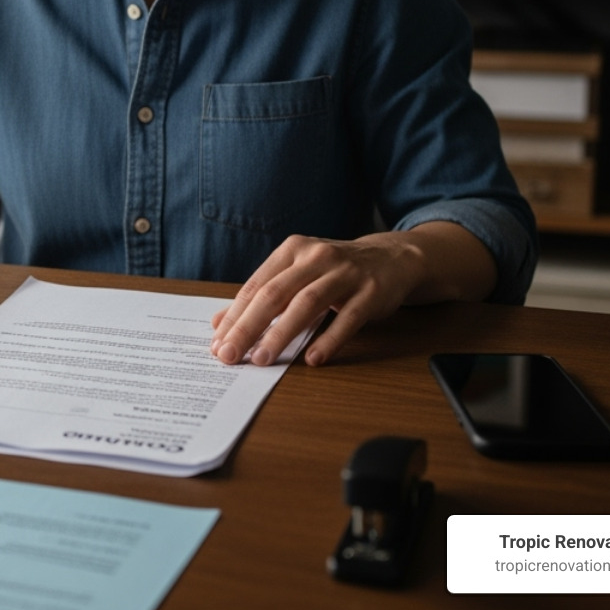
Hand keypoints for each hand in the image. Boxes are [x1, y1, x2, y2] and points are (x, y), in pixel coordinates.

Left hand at [209, 232, 428, 367]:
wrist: (391, 258)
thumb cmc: (334, 271)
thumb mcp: (297, 274)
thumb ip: (262, 295)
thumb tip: (220, 323)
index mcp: (292, 250)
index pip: (256, 287)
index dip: (235, 316)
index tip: (218, 344)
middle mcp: (316, 256)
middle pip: (275, 294)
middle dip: (248, 327)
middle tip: (230, 355)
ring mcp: (345, 273)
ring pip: (306, 303)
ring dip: (281, 334)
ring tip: (262, 359)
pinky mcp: (371, 292)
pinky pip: (348, 319)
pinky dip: (329, 339)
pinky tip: (313, 358)